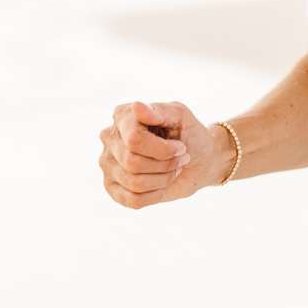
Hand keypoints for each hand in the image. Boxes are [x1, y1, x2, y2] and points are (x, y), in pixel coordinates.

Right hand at [98, 101, 229, 208]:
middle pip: (132, 162)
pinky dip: (155, 195)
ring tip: (174, 170)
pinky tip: (162, 184)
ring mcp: (108, 164)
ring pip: (133, 182)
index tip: (181, 147)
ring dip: (163, 179)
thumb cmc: (188, 134)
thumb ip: (160, 110)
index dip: (163, 149)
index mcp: (122, 116)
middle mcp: (109, 139)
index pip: (134, 139)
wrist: (200, 160)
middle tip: (181, 159)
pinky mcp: (113, 188)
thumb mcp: (181, 116)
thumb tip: (137, 107)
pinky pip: (132, 200)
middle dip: (165, 164)